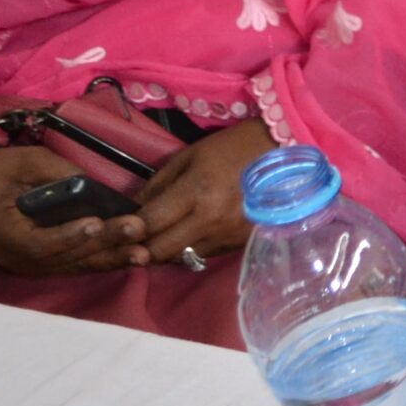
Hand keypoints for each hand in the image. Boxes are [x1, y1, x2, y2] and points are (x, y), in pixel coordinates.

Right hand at [0, 143, 153, 278]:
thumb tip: (92, 184)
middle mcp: (15, 256)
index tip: (96, 223)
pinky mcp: (45, 266)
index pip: (36, 242)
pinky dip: (105, 261)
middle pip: (64, 257)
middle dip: (103, 244)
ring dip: (111, 259)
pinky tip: (133, 256)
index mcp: (2, 231)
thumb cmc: (2, 171)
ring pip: (75, 266)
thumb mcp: (24, 161)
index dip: (67, 236)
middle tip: (136, 229)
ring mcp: (30, 266)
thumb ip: (55, 171)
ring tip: (143, 252)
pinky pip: (77, 266)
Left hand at [135, 120, 278, 270]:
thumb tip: (134, 208)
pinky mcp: (241, 243)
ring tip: (158, 239)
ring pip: (182, 258)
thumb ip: (159, 183)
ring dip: (165, 252)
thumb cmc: (235, 147)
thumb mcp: (191, 155)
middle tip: (132, 240)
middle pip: (161, 250)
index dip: (128, 229)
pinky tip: (188, 237)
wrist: (286, 155)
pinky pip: (204, 255)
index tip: (118, 228)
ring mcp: (228, 235)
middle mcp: (211, 220)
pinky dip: (190, 250)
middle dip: (141, 248)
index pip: (149, 223)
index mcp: (196, 193)